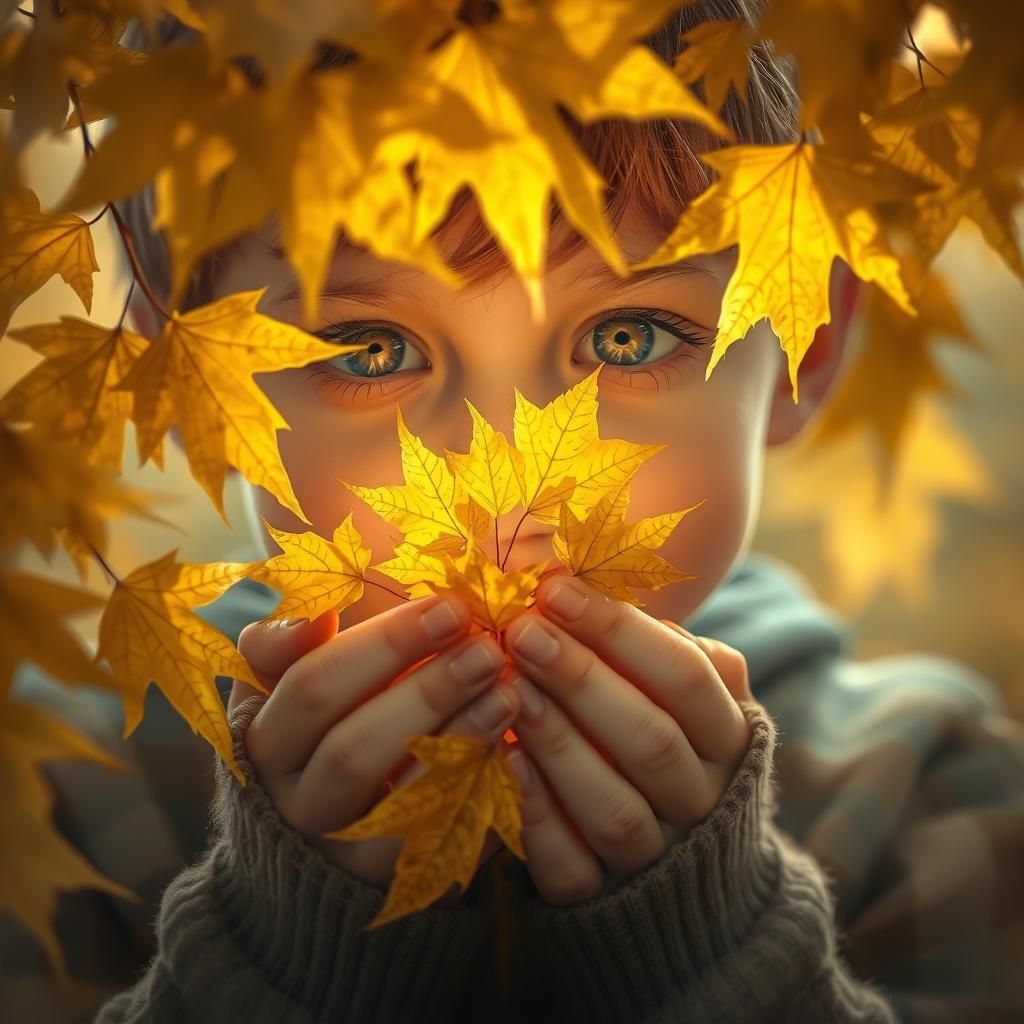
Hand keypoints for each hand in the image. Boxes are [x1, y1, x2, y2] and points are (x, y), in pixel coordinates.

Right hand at [228, 593, 520, 902]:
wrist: (307, 842)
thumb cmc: (310, 730)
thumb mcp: (279, 685)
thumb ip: (282, 647)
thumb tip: (316, 617)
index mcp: (261, 740)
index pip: (315, 685)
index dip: (387, 643)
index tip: (451, 605)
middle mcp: (294, 802)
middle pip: (355, 749)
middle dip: (429, 692)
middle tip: (487, 649)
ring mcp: (342, 850)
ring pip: (398, 803)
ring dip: (460, 742)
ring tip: (507, 692)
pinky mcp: (391, 884)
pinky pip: (437, 845)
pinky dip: (476, 796)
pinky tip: (512, 753)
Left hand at [500, 575, 753, 906]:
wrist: (683, 861)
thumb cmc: (668, 738)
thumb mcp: (679, 688)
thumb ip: (649, 644)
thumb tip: (576, 576)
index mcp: (730, 736)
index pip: (686, 676)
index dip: (619, 630)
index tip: (555, 589)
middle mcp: (704, 799)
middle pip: (650, 740)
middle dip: (582, 679)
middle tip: (522, 631)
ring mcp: (659, 858)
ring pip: (615, 809)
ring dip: (558, 744)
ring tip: (510, 689)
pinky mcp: (606, 900)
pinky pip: (574, 869)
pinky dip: (538, 817)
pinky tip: (503, 761)